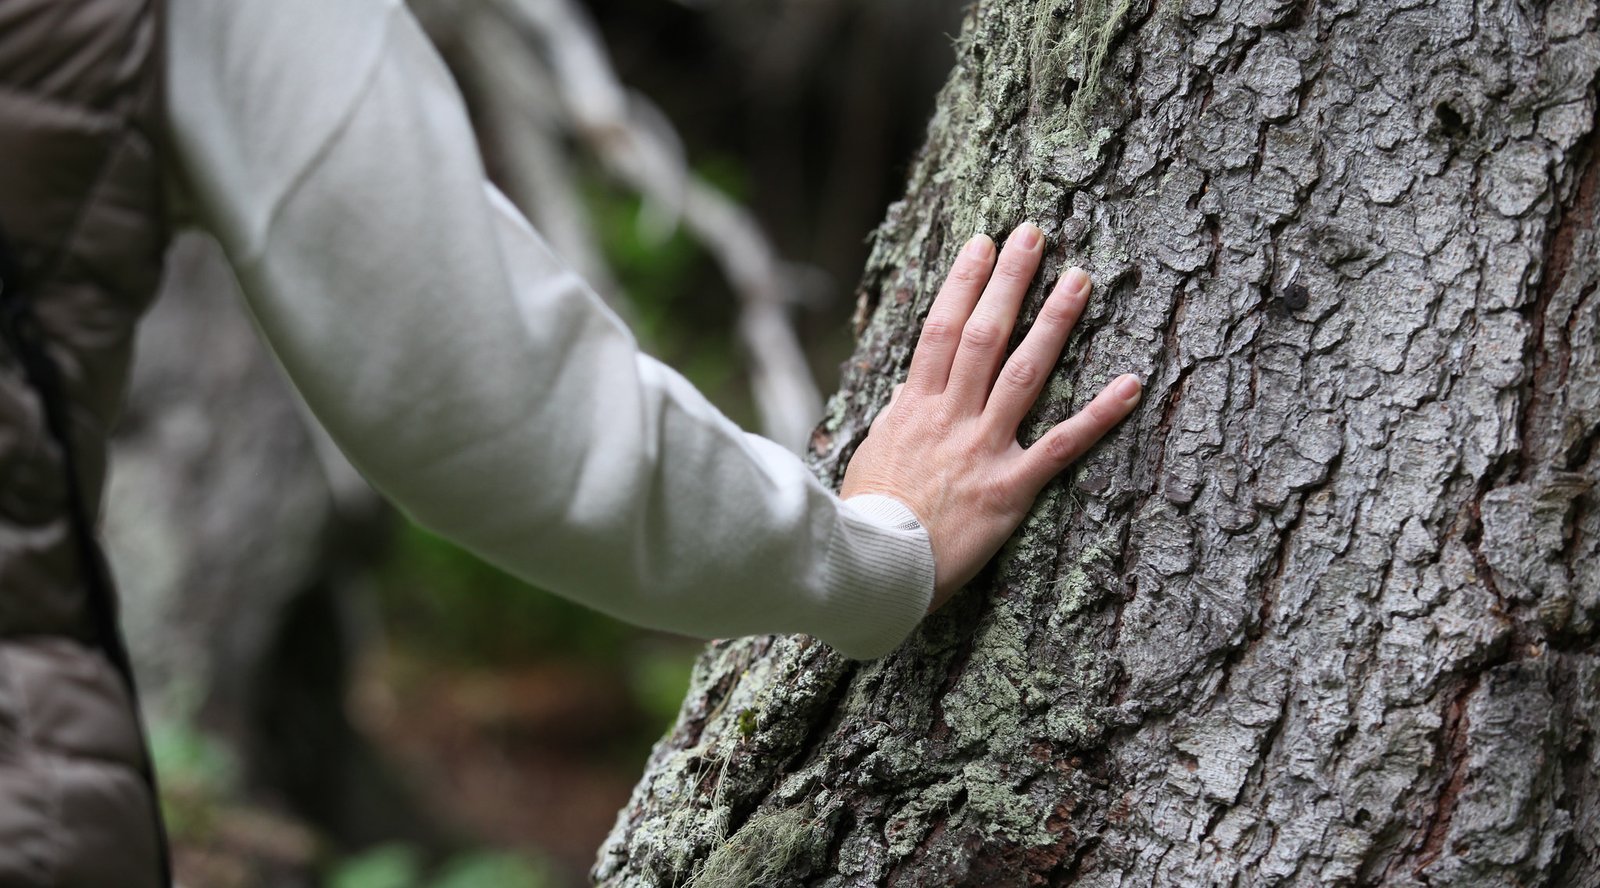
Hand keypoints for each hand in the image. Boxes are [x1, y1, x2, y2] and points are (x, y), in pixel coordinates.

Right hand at [840, 222, 1142, 611]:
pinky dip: (1099, 416)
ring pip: (1023, 373)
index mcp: (913, 407)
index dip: (963, 281)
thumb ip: (897, 418)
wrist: (873, 569)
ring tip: (1079, 279)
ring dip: (1054, 323)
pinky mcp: (1010, 489)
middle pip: (983, 334)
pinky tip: (1130, 385)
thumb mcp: (873, 455)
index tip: (983, 243)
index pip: (940, 328)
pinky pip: (1062, 446)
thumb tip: (909, 390)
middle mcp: (950, 417)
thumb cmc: (868, 517)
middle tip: (1034, 235)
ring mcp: (982, 449)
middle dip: (1010, 281)